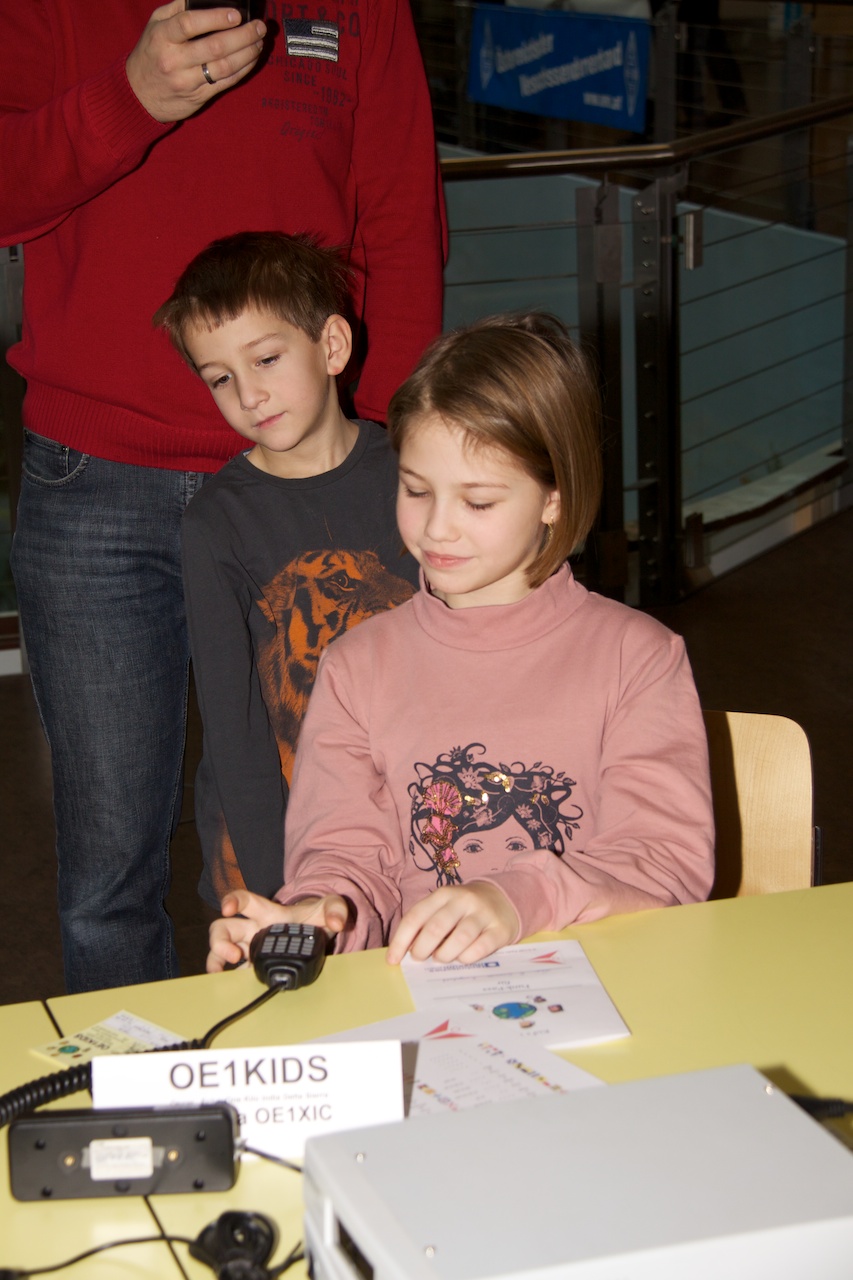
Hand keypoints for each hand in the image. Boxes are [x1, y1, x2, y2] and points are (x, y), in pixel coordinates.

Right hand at [126, 0, 266, 123]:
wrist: (139, 95)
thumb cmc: (151, 53)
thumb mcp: (156, 26)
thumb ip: (177, 10)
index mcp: (163, 37)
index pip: (189, 24)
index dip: (215, 18)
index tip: (236, 14)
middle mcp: (174, 60)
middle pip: (214, 47)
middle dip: (242, 36)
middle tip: (258, 27)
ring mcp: (187, 81)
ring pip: (224, 67)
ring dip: (247, 53)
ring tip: (259, 42)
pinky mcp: (199, 97)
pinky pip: (226, 82)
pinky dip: (243, 70)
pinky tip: (251, 58)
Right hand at [206, 889, 349, 972]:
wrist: (317, 934)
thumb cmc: (316, 917)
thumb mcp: (330, 907)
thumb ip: (336, 909)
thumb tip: (337, 923)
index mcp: (266, 912)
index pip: (244, 900)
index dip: (232, 900)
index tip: (227, 909)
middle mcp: (253, 929)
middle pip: (223, 928)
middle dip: (220, 940)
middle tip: (234, 956)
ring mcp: (250, 949)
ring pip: (220, 950)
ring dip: (216, 960)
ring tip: (220, 973)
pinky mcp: (254, 967)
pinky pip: (234, 973)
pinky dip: (228, 980)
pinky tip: (229, 988)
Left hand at [386, 882, 518, 965]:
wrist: (504, 899)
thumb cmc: (464, 910)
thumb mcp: (444, 909)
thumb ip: (426, 925)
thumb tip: (405, 952)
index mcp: (443, 895)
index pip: (416, 916)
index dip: (401, 941)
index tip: (393, 961)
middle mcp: (463, 900)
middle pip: (436, 927)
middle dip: (422, 949)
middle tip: (420, 959)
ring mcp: (483, 914)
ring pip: (460, 938)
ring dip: (445, 955)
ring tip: (441, 958)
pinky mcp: (500, 929)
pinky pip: (480, 948)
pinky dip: (467, 958)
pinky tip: (463, 958)